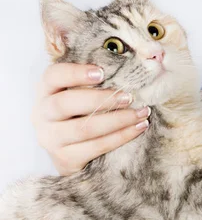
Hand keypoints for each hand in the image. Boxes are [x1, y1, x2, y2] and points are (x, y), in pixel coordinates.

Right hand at [30, 63, 150, 175]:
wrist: (69, 149)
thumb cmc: (80, 109)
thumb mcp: (79, 90)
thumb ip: (95, 76)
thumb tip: (133, 61)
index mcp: (46, 90)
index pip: (54, 76)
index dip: (75, 73)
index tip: (102, 73)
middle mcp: (42, 114)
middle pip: (66, 104)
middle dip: (101, 99)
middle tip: (129, 96)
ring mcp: (51, 139)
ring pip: (84, 128)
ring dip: (118, 120)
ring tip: (142, 112)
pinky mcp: (64, 159)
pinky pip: (96, 147)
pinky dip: (121, 136)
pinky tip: (139, 127)